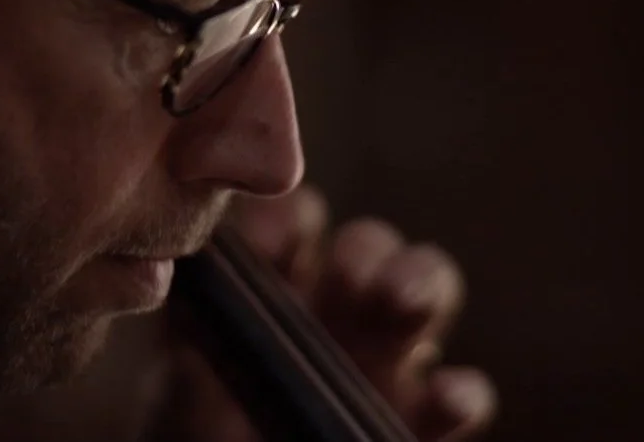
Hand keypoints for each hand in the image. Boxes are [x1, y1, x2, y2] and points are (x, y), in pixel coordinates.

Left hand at [152, 185, 496, 441]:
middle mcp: (339, 305)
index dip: (284, 222)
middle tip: (349, 273)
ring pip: (429, 290)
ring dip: (421, 283)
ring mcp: (387, 357)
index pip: (293, 223)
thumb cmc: (200, 430)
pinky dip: (460, 391)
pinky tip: (442, 395)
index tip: (262, 244)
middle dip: (364, 250)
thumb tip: (180, 289)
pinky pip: (462, 395)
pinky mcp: (422, 417)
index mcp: (280, 281)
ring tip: (399, 302)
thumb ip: (189, 339)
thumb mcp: (181, 384)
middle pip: (370, 247)